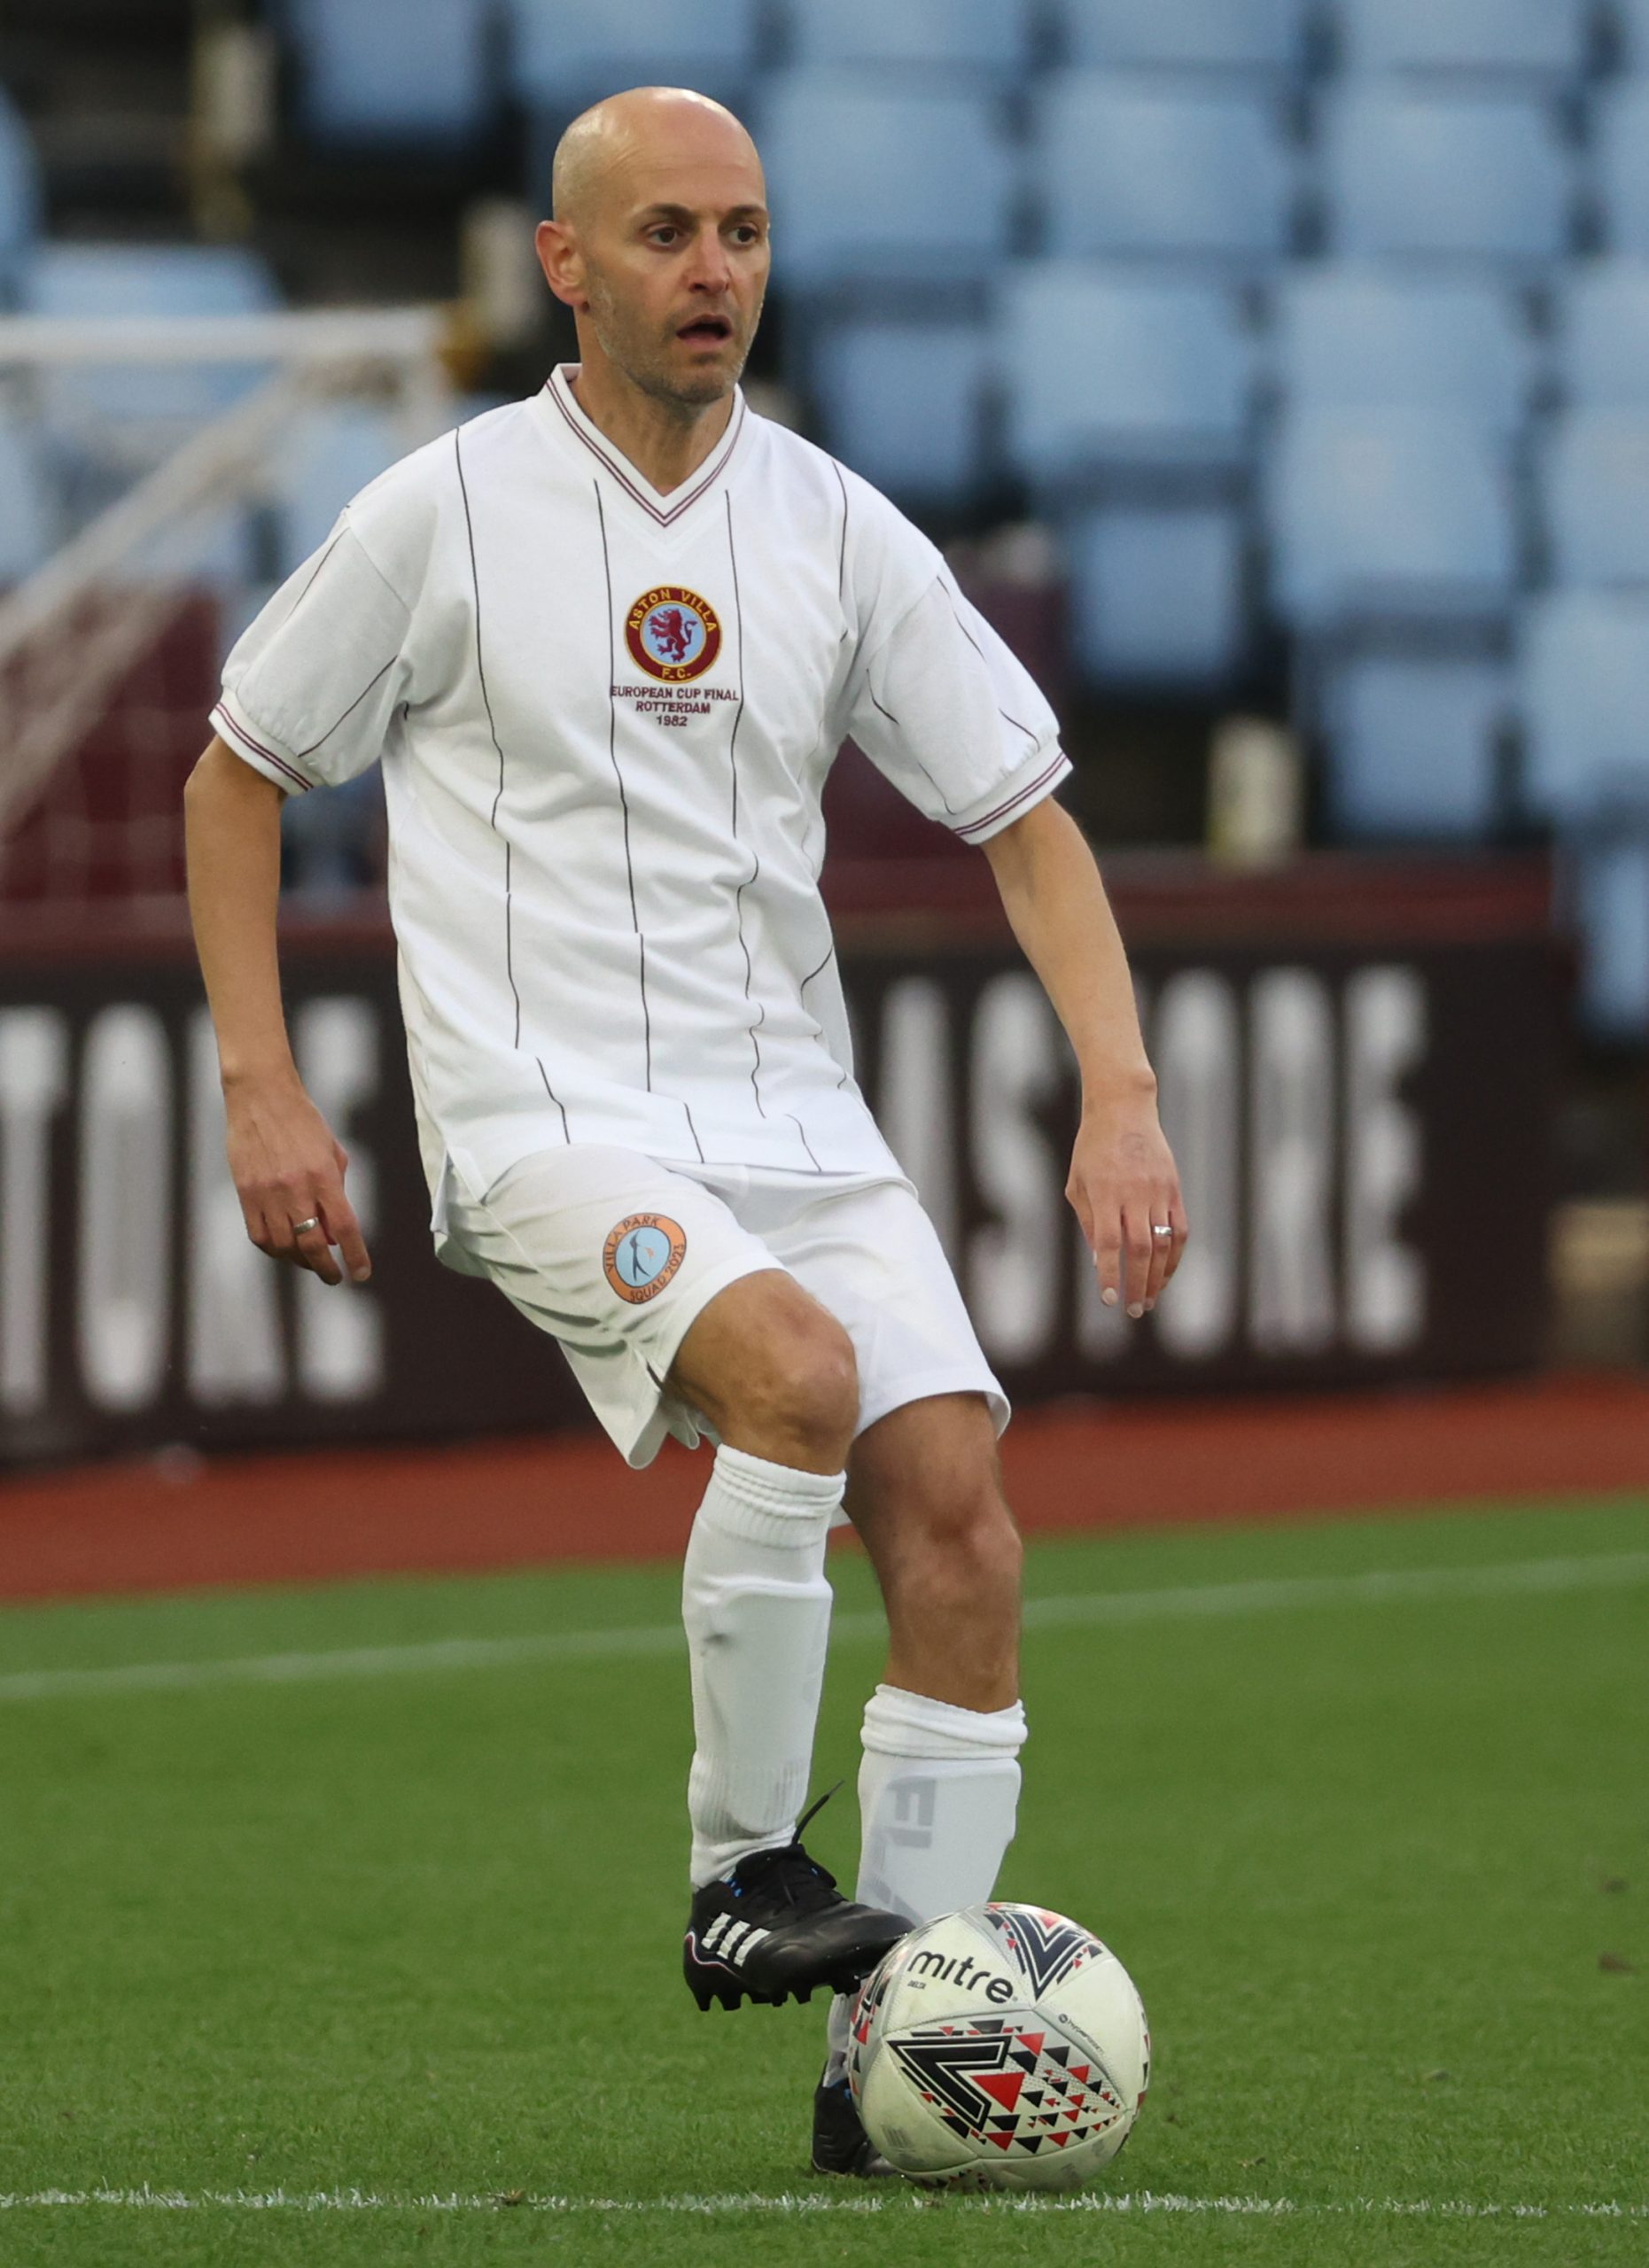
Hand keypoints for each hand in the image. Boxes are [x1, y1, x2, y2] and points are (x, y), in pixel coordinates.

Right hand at [223, 1067, 371, 1286]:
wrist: (261, 1095)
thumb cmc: (302, 1120)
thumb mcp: (332, 1150)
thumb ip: (337, 1189)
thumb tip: (335, 1227)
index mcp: (323, 1175)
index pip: (344, 1226)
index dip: (355, 1255)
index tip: (361, 1274)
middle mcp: (295, 1188)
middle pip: (312, 1245)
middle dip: (326, 1269)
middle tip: (333, 1277)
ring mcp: (267, 1193)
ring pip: (284, 1246)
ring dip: (299, 1261)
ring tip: (309, 1261)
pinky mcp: (245, 1192)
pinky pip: (259, 1235)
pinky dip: (274, 1248)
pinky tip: (283, 1247)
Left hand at [1067, 1092, 1186, 1319]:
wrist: (1124, 1109)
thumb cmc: (1092, 1148)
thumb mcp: (1077, 1183)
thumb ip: (1087, 1221)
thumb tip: (1099, 1259)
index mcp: (1104, 1193)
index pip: (1107, 1244)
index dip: (1109, 1273)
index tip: (1109, 1299)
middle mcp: (1133, 1194)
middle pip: (1140, 1249)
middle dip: (1138, 1284)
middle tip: (1135, 1310)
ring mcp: (1158, 1191)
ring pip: (1164, 1243)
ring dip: (1159, 1276)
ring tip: (1151, 1299)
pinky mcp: (1174, 1188)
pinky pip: (1180, 1229)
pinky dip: (1175, 1256)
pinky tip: (1166, 1273)